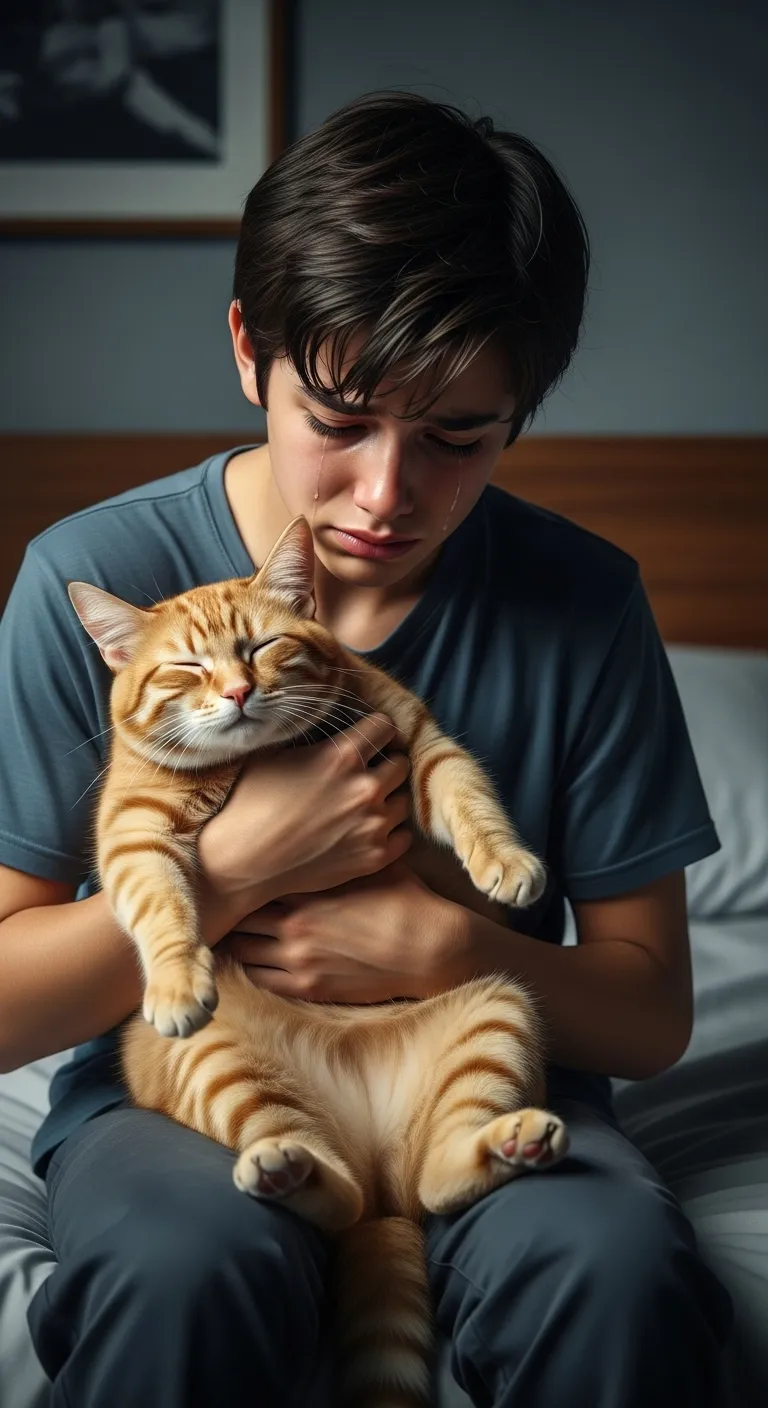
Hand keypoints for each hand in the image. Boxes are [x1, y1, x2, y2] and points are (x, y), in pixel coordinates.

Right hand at [199, 714, 411, 919]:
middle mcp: (365, 788)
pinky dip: (391, 832)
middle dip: (387, 764)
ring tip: (365, 806)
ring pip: (404, 801)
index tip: (372, 739)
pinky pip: (404, 837)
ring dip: (389, 799)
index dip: (378, 730)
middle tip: (368, 773)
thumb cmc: (249, 803)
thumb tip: (330, 727)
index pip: (385, 726)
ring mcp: (373, 825)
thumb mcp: (275, 754)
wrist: (243, 860)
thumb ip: (314, 739)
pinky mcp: (375, 858)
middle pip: (401, 763)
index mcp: (342, 756)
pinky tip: (368, 831)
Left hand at [218, 862, 460, 1003]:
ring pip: (242, 948)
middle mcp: (295, 923)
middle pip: (241, 912)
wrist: (429, 949)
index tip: (232, 867)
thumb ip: (342, 852)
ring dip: (235, 938)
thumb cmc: (406, 901)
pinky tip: (246, 961)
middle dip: (232, 905)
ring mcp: (298, 958)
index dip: (243, 873)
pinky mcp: (308, 987)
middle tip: (221, 899)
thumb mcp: (372, 863)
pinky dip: (247, 969)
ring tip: (226, 930)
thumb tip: (330, 826)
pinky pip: (259, 980)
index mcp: (309, 888)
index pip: (256, 878)